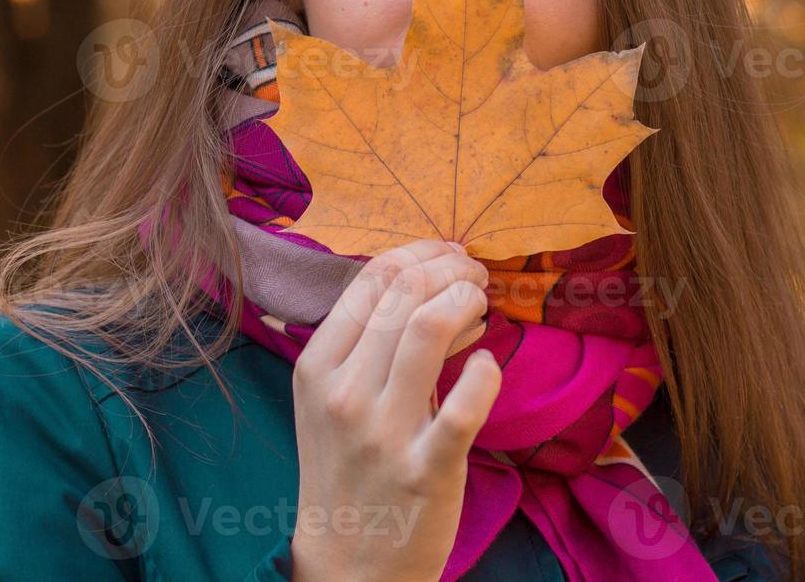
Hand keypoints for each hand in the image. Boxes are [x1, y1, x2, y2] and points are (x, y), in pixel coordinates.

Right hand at [287, 239, 500, 581]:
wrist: (348, 565)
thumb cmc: (346, 470)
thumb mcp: (328, 400)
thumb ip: (362, 342)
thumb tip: (421, 282)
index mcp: (316, 367)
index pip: (370, 280)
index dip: (419, 254)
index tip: (447, 256)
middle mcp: (344, 393)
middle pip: (404, 293)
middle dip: (451, 269)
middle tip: (475, 277)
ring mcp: (384, 432)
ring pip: (429, 327)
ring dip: (467, 301)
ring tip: (482, 306)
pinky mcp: (428, 468)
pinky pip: (465, 404)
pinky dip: (486, 372)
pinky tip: (487, 365)